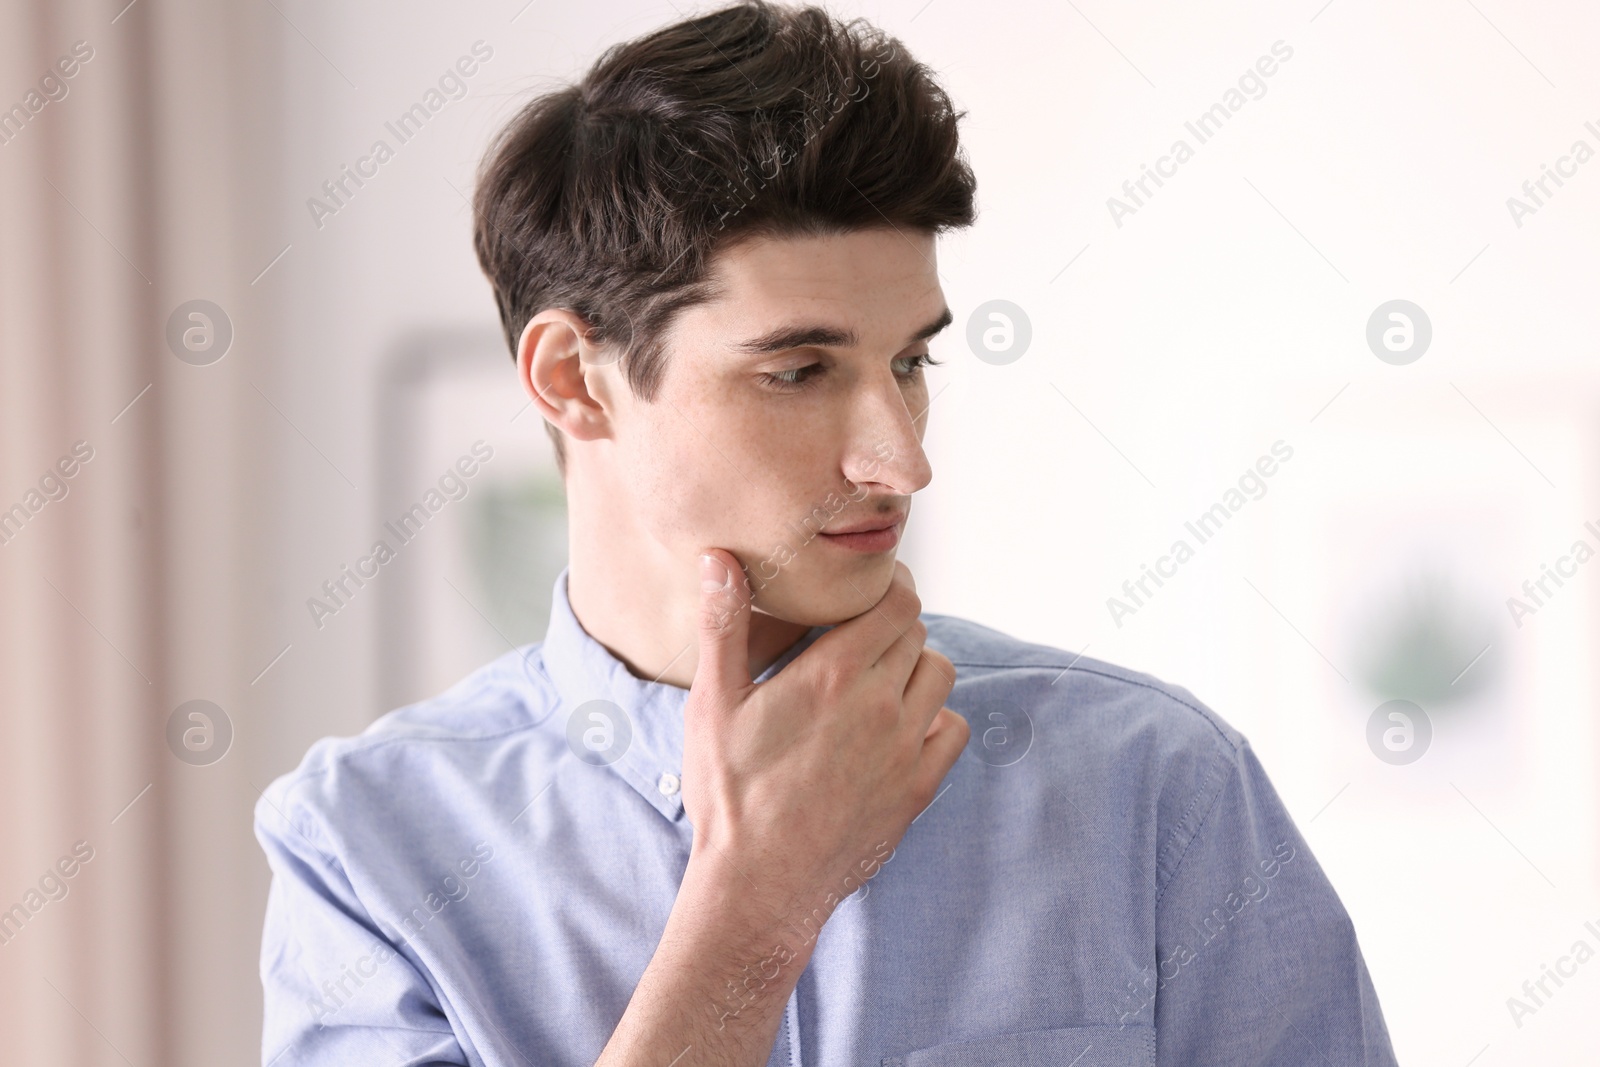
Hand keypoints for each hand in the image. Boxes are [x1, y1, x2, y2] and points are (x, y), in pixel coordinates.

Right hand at [680, 549, 967, 930]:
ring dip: (916, 666)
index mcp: (834, 673)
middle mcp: (882, 704)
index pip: (896, 599)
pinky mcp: (918, 787)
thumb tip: (719, 558)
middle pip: (917, 631)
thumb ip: (721, 626)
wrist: (759, 886)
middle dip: (892, 624)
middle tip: (859, 635)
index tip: (868, 589)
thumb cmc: (729, 793)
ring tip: (878, 678)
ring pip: (940, 674)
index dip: (888, 585)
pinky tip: (898, 726)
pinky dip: (935, 717)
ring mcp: (906, 748)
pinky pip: (953, 728)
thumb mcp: (712, 705)